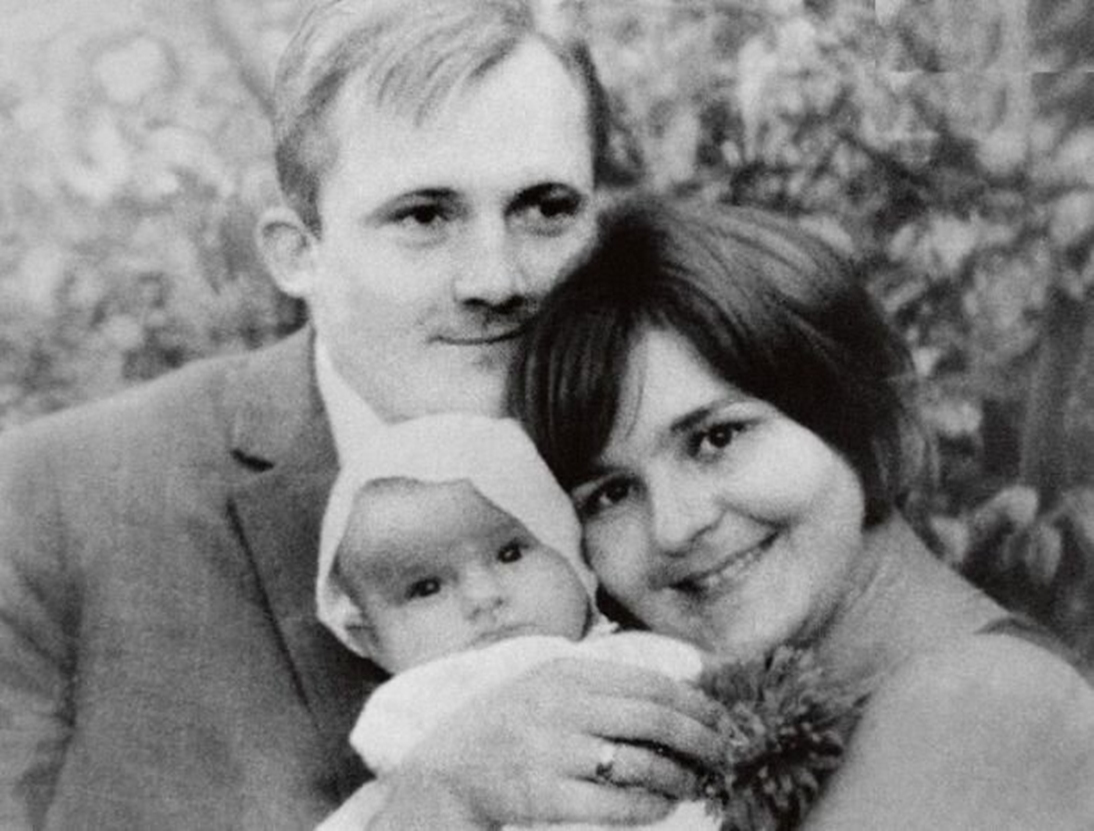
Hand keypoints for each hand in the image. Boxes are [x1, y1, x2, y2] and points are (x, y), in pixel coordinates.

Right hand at [370, 657, 725, 827]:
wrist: (449, 768)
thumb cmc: (512, 724)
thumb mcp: (549, 686)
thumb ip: (603, 685)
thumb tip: (683, 690)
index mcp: (566, 673)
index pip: (648, 682)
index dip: (693, 702)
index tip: (720, 718)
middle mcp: (560, 706)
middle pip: (653, 719)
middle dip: (698, 738)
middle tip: (722, 753)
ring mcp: (551, 751)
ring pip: (639, 763)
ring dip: (679, 776)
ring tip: (694, 783)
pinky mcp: (543, 796)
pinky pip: (614, 804)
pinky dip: (649, 807)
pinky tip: (662, 807)